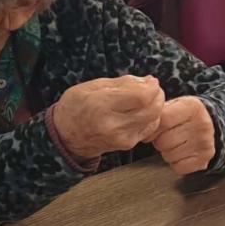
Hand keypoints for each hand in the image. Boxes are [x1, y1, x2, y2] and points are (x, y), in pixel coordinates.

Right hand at [50, 75, 164, 163]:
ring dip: (156, 105)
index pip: (141, 96)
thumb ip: (123, 83)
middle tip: (151, 88)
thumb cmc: (77, 106)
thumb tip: (149, 81)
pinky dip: (150, 117)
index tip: (150, 80)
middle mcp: (112, 124)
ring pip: (154, 118)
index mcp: (101, 105)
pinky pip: (149, 128)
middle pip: (152, 108)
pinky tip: (141, 111)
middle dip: (157, 95)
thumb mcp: (93, 86)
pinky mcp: (127, 145)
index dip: (152, 86)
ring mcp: (121, 137)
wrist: (66, 137)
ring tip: (145, 98)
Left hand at [152, 96, 215, 175]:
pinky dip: (176, 163)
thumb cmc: (183, 116)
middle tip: (165, 137)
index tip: (152, 131)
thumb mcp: (174, 106)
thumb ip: (158, 113)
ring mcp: (205, 142)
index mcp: (192, 107)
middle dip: (159, 141)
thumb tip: (140, 127)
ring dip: (167, 152)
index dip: (152, 129)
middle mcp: (202, 124)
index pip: (163, 121)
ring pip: (169, 155)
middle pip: (164, 141)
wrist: (210, 123)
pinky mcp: (205, 158)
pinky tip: (181, 153)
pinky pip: (179, 168)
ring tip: (174, 144)